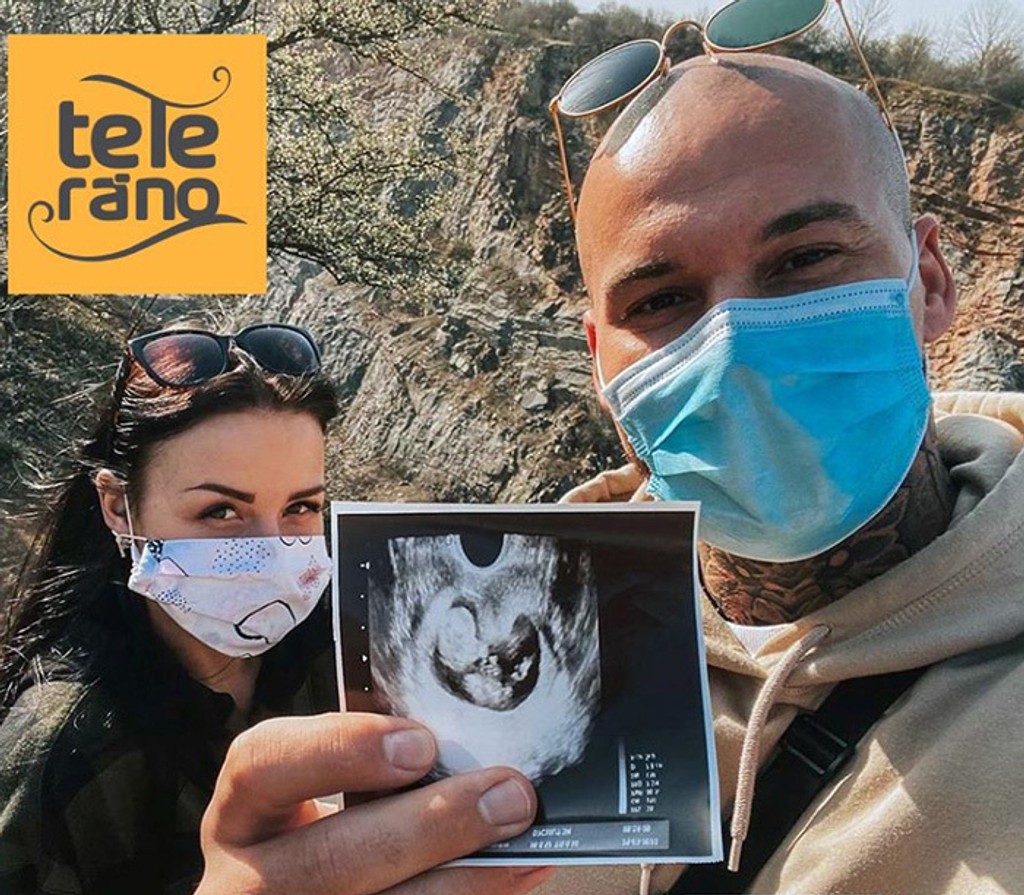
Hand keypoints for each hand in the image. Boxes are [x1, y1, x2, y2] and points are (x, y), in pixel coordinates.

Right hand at [196, 712, 554, 894]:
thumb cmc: (316, 840)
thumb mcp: (316, 800)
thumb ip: (365, 770)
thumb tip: (467, 745)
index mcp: (242, 815)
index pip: (262, 764)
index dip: (340, 749)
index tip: (421, 742)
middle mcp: (246, 882)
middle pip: (330, 859)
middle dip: (431, 826)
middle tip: (506, 795)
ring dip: (463, 881)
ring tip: (524, 849)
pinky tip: (511, 881)